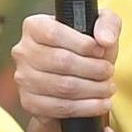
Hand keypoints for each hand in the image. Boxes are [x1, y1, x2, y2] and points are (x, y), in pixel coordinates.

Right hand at [13, 11, 119, 125]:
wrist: (73, 78)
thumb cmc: (85, 48)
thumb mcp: (99, 27)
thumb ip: (107, 24)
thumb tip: (105, 40)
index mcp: (34, 26)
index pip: (54, 33)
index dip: (82, 44)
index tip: (101, 51)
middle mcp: (23, 52)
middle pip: (60, 61)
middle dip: (92, 69)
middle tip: (109, 72)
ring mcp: (23, 79)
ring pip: (62, 87)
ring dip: (92, 90)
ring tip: (108, 88)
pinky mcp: (29, 102)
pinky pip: (59, 108)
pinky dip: (85, 108)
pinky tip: (101, 104)